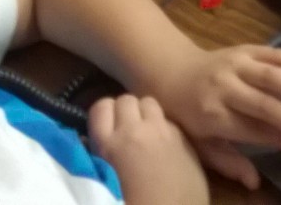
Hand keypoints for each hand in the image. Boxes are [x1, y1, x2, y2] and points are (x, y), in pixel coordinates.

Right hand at [89, 94, 208, 204]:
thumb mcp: (104, 181)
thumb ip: (100, 156)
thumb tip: (96, 143)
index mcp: (111, 145)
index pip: (101, 106)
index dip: (102, 116)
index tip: (104, 128)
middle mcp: (137, 130)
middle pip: (126, 99)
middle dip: (123, 111)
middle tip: (124, 131)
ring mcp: (164, 131)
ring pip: (149, 102)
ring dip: (143, 113)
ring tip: (143, 133)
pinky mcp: (184, 138)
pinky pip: (168, 119)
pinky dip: (162, 125)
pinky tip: (163, 144)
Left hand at [151, 45, 280, 189]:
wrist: (170, 70)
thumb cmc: (186, 113)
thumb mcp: (199, 143)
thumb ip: (228, 162)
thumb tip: (255, 183)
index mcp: (212, 115)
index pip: (252, 129)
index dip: (279, 138)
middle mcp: (225, 87)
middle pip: (265, 103)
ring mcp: (236, 64)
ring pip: (273, 74)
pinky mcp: (245, 48)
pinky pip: (275, 53)